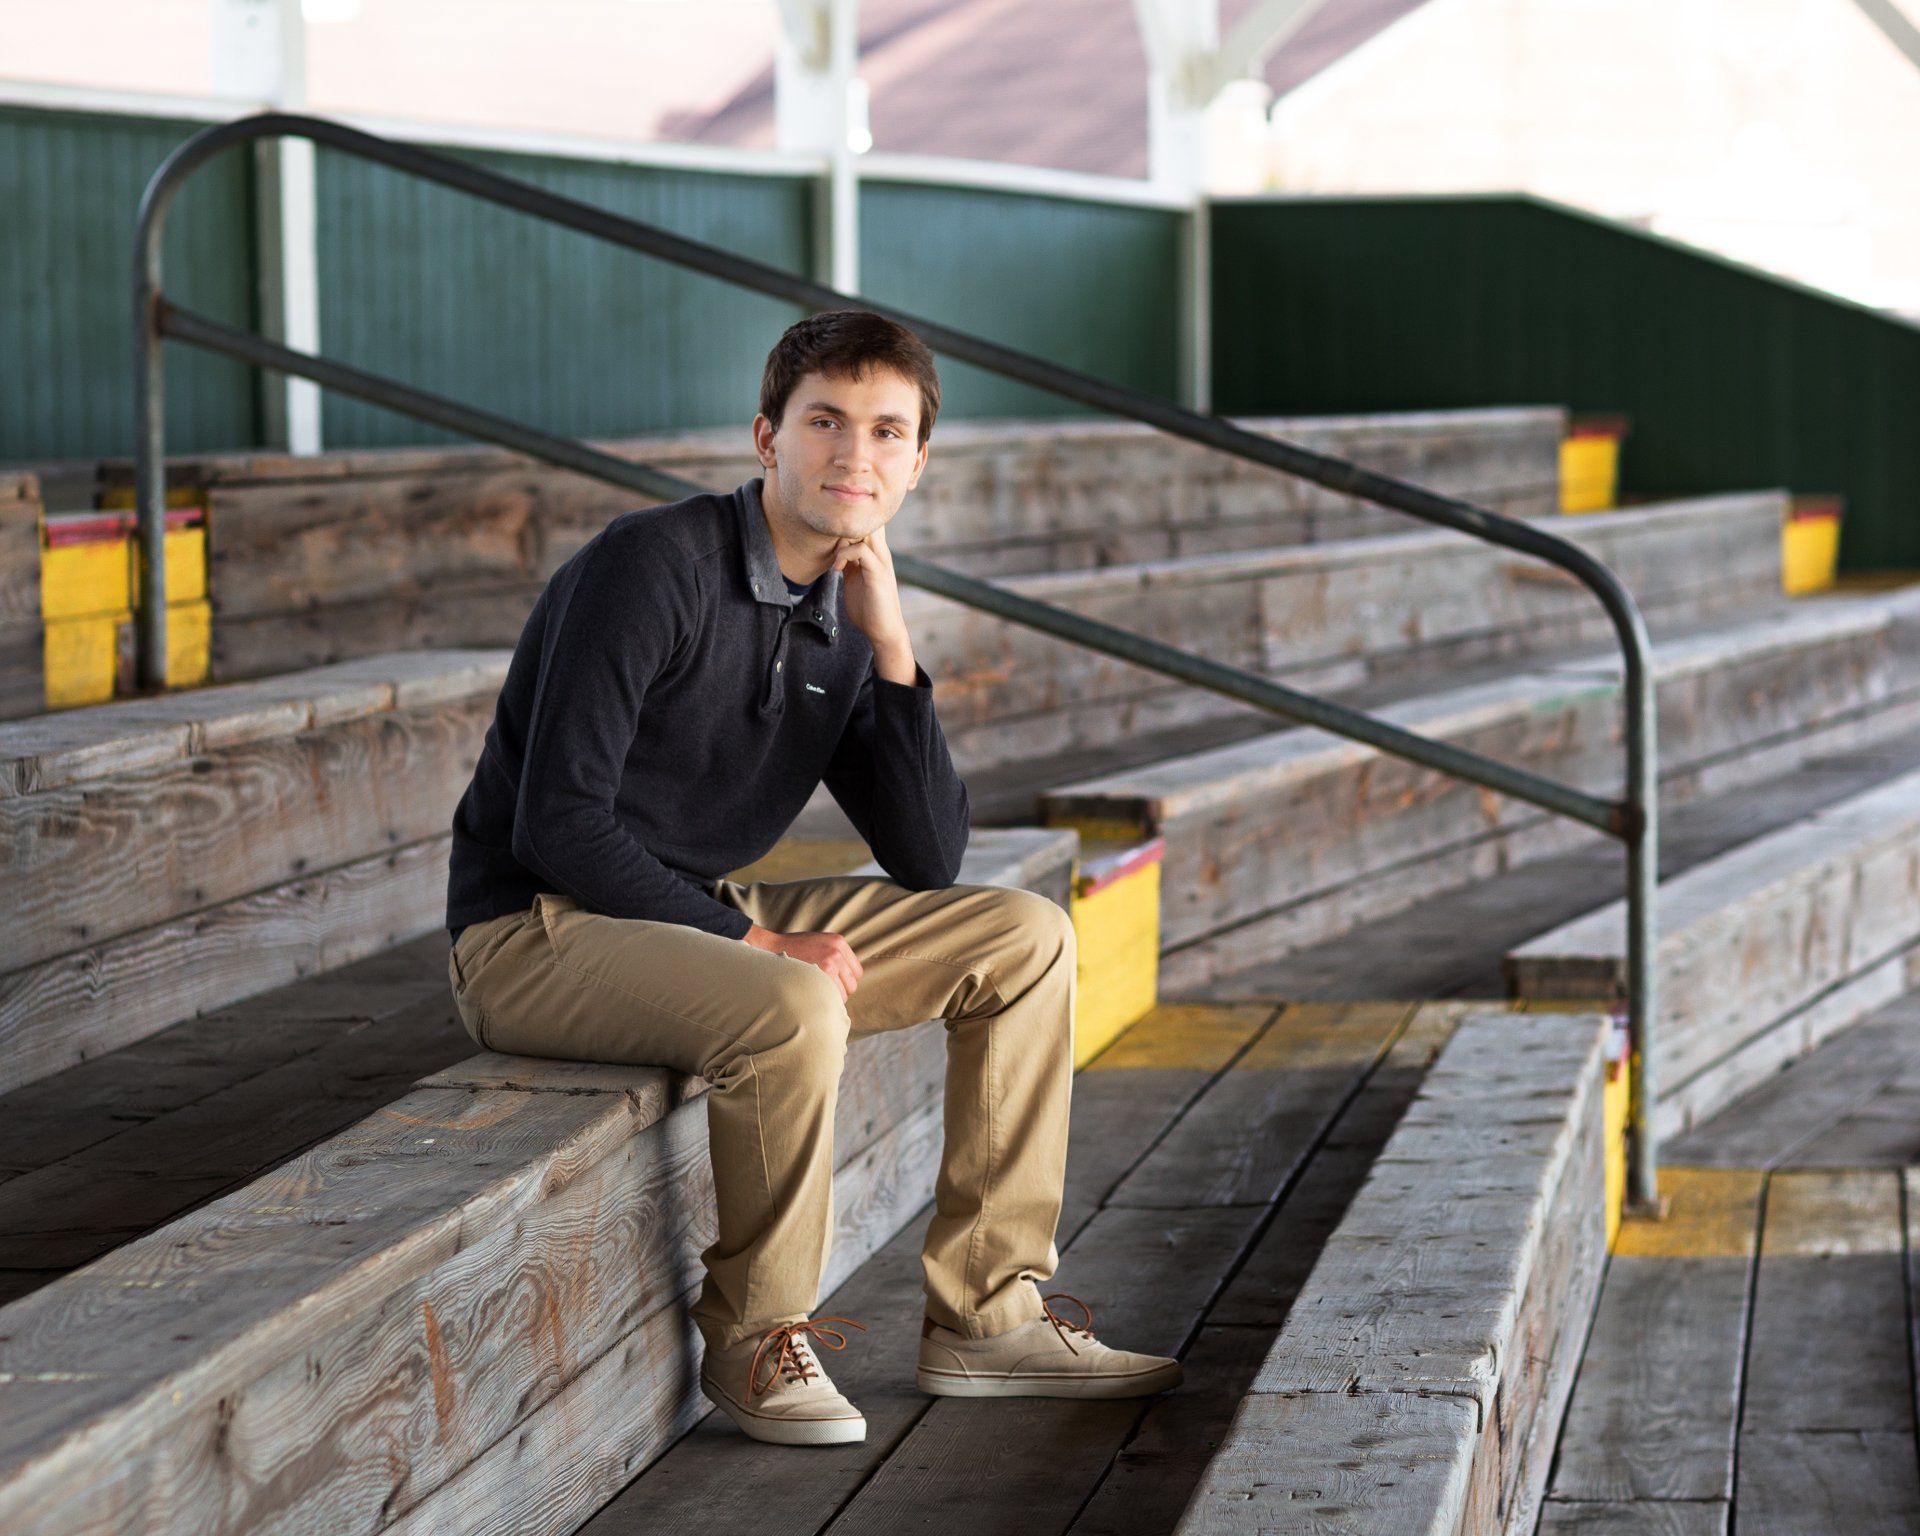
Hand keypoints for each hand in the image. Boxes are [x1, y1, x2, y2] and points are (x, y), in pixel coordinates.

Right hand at [743, 922, 863, 999]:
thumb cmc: (791, 950)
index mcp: (838, 942)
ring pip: (844, 994)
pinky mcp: (821, 974)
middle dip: (840, 991)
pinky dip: (826, 1002)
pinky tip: (814, 998)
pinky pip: (834, 997)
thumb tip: (845, 979)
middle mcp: (837, 951)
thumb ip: (833, 955)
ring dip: (833, 998)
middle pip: (852, 984)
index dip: (846, 981)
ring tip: (816, 995)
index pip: (856, 971)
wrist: (770, 949)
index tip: (834, 986)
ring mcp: (830, 962)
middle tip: (823, 992)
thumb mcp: (817, 942)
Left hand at [831, 522, 908, 654]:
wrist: (884, 631)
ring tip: (834, 557)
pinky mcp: (878, 573)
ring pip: (865, 530)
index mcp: (876, 553)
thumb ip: (848, 562)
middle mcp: (882, 552)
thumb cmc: (868, 607)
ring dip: (844, 538)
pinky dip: (844, 554)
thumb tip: (834, 551)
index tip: (829, 541)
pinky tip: (837, 569)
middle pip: (866, 521)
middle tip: (829, 546)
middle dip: (844, 526)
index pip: (866, 523)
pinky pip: (861, 550)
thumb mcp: (854, 578)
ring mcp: (882, 561)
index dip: (847, 523)